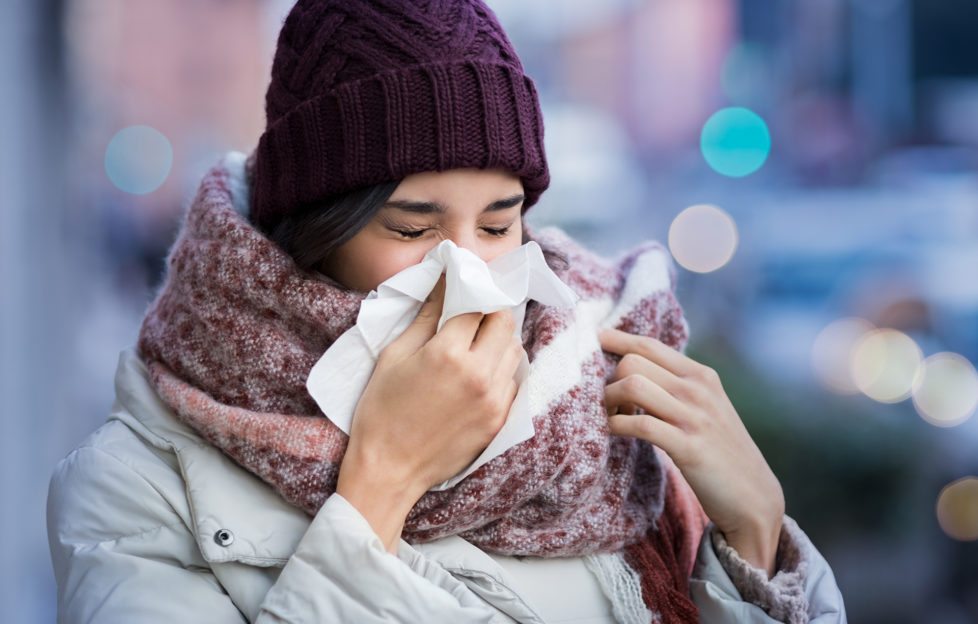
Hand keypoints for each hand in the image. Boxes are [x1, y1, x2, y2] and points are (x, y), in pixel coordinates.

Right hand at [336, 278, 522, 550]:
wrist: (389, 471)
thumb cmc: (381, 412)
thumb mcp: (394, 356)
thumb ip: (424, 318)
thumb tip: (443, 285)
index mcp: (448, 353)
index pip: (476, 305)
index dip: (469, 293)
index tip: (463, 290)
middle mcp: (479, 373)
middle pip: (504, 323)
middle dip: (489, 313)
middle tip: (471, 318)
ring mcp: (494, 399)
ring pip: (514, 351)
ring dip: (499, 341)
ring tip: (475, 347)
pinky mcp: (499, 420)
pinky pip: (513, 382)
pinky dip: (501, 372)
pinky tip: (478, 376)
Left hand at [600, 328, 784, 576]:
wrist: (752, 496)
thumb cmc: (719, 450)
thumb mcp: (704, 407)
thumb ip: (676, 385)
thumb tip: (633, 367)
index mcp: (701, 375)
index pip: (649, 344)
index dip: (616, 340)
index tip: (594, 339)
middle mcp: (698, 390)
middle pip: (632, 362)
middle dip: (609, 380)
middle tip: (609, 404)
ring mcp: (694, 418)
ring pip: (632, 386)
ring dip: (608, 401)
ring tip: (611, 417)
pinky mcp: (688, 447)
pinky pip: (640, 424)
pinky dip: (616, 425)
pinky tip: (613, 432)